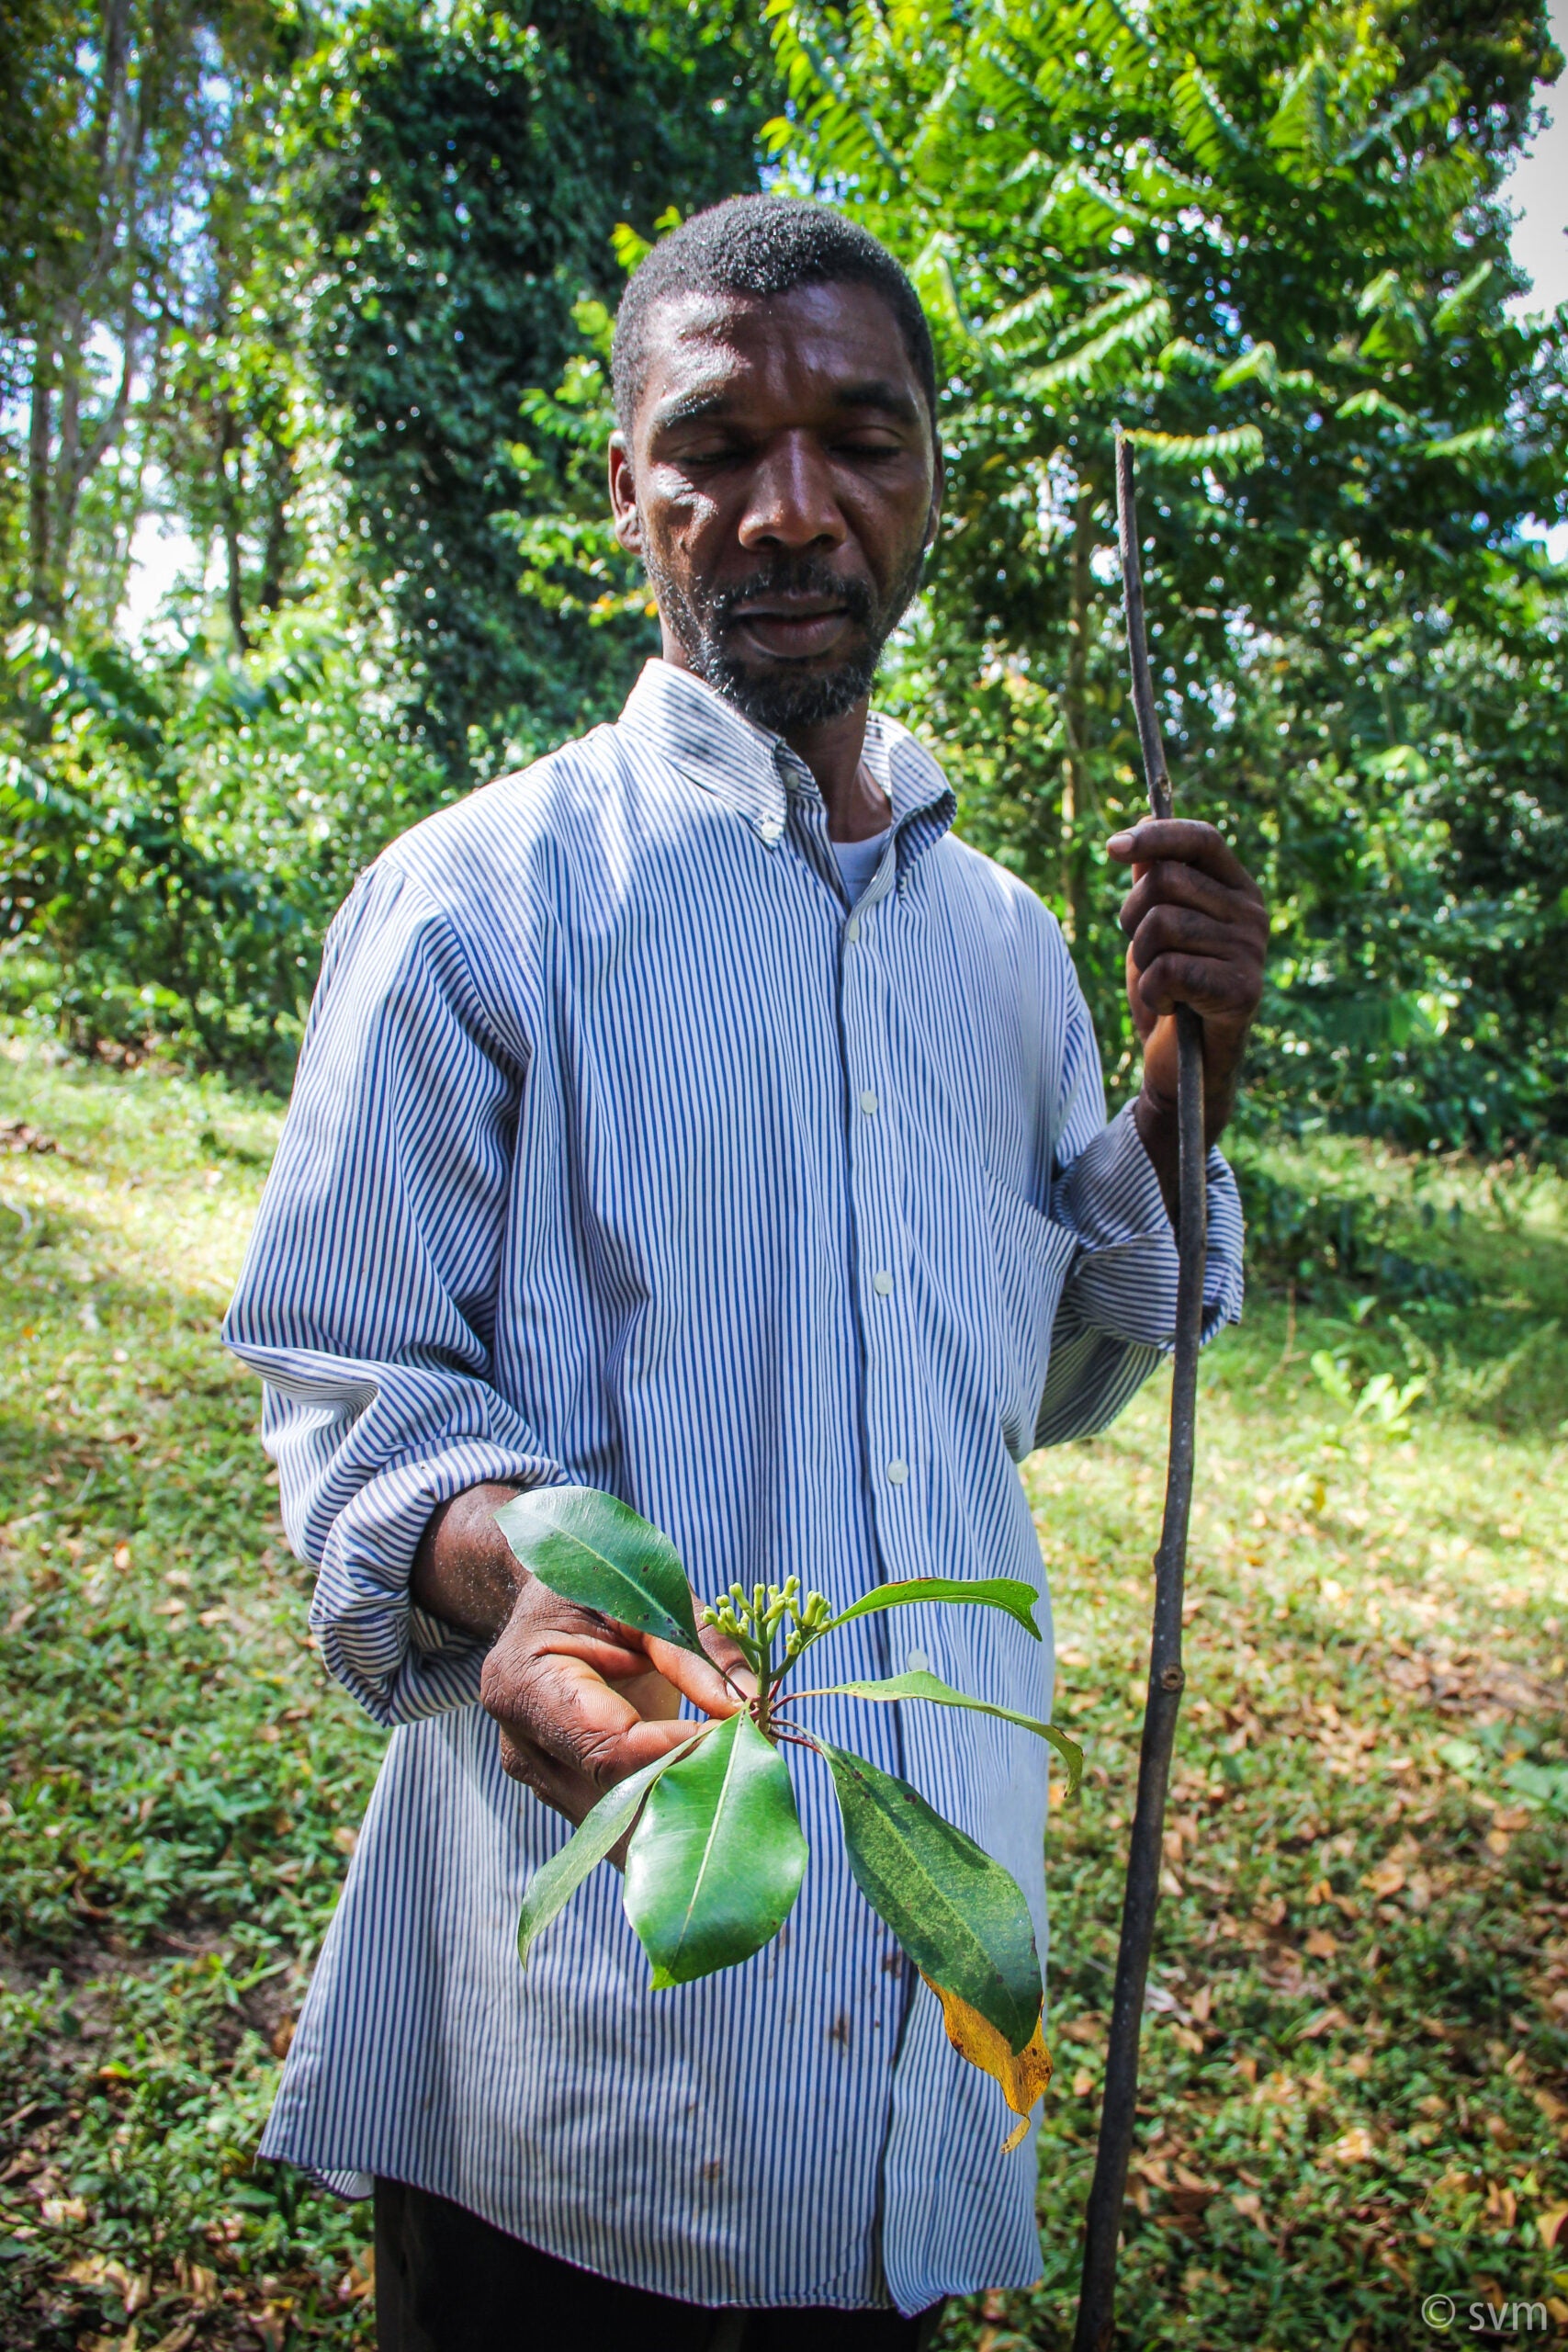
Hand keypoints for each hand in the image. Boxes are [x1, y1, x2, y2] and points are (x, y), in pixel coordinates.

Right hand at [411, 1480, 753, 1830]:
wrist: (553, 1595)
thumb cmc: (602, 1586)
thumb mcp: (649, 1599)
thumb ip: (697, 1649)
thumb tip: (750, 1704)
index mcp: (524, 1684)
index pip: (608, 1746)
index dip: (678, 1750)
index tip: (737, 1736)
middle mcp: (522, 1745)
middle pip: (614, 1797)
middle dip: (688, 1790)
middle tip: (751, 1767)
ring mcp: (540, 1779)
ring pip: (619, 1825)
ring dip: (682, 1810)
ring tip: (738, 1781)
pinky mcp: (565, 1794)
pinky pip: (621, 1820)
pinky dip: (668, 1811)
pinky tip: (711, 1794)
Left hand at [1107, 818, 1265, 1202]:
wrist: (1184, 1066)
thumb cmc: (1171, 991)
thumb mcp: (1155, 929)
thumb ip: (1154, 880)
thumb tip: (1141, 826)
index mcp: (1237, 890)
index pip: (1201, 839)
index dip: (1156, 835)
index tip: (1112, 847)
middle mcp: (1253, 915)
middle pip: (1166, 880)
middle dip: (1132, 917)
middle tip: (1146, 954)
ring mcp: (1251, 952)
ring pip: (1161, 925)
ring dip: (1142, 961)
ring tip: (1162, 984)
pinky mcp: (1242, 992)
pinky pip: (1168, 969)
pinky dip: (1153, 993)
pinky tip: (1171, 1007)